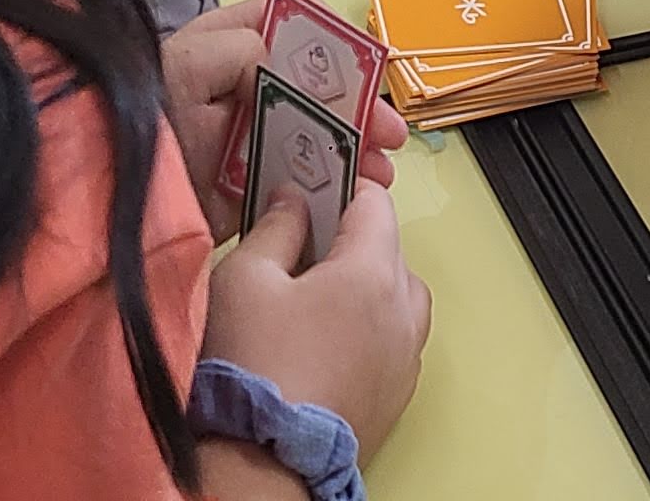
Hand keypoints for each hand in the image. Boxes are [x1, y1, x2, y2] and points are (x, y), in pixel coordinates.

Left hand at [161, 0, 406, 217]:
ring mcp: (245, 144)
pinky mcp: (243, 193)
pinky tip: (356, 199)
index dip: (332, 37)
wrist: (105, 188)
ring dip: (354, 151)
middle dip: (358, 107)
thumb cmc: (145, 109)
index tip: (369, 62)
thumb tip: (286, 70)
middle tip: (390, 132)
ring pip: (315, 141)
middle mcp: (242, 91)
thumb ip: (245, 49)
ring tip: (384, 173)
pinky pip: (295, 190)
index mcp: (228, 46)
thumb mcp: (189, 61)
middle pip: (314, 90)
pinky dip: (330, 193)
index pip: (288, 24)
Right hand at [201, 183, 430, 455]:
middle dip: (351, 239)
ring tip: (316, 299)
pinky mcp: (395, 396)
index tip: (314, 188)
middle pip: (390, 249)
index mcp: (372, 273)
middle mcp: (401, 313)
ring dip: (367, 286)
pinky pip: (394, 341)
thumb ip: (276, 226)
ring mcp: (404, 359)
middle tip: (302, 247)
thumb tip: (293, 201)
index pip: (375, 203)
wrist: (262, 463)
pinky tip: (326, 342)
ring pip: (398, 297)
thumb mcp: (245, 277)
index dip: (342, 186)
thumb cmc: (253, 370)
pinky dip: (370, 330)